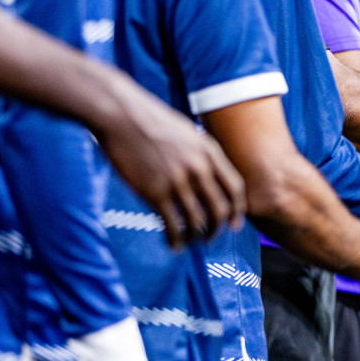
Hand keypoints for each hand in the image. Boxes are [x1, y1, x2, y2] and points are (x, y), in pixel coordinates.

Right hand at [94, 74, 244, 247]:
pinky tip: (173, 244)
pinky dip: (175, 239)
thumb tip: (203, 174)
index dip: (237, 210)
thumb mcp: (187, 132)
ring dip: (196, 236)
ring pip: (197, 220)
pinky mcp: (156, 192)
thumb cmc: (150, 120)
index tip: (234, 223)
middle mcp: (199, 168)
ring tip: (190, 243)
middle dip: (218, 228)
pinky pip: (172, 224)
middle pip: (220, 209)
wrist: (122, 115)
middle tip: (211, 238)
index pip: (235, 188)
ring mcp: (178, 181)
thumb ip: (199, 154)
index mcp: (209, 152)